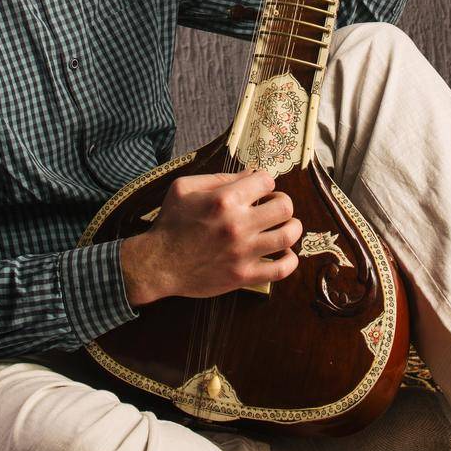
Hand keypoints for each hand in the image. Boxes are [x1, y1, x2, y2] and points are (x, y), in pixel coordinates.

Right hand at [120, 168, 301, 304]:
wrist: (158, 264)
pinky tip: (284, 253)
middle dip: (282, 201)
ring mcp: (243, 252)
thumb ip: (219, 178)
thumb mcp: (184, 188)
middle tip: (274, 206)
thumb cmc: (170, 223)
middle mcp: (237, 225)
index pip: (266, 181)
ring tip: (285, 226)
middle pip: (284, 206)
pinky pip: (281, 269)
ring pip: (288, 235)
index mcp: (224, 200)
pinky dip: (290, 259)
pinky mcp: (244, 276)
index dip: (265, 181)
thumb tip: (250, 174)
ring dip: (292, 227)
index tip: (260, 188)